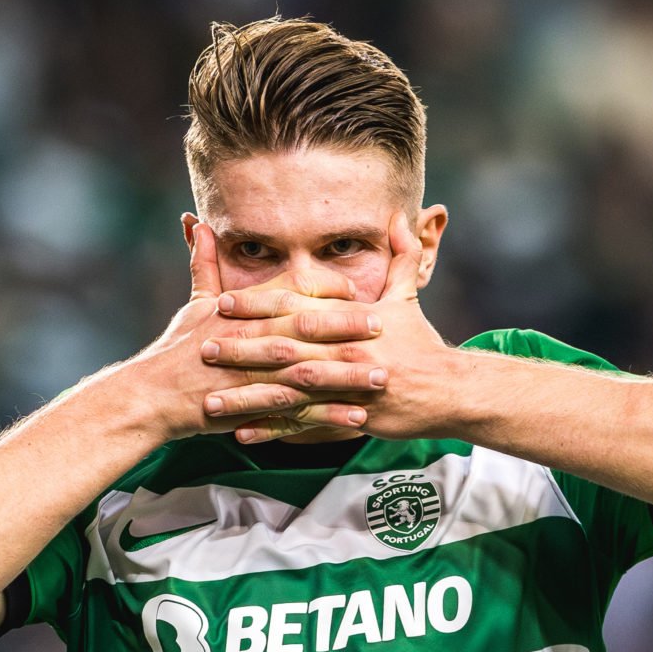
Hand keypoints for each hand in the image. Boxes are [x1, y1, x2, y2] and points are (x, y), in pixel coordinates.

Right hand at [125, 223, 388, 441]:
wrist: (152, 396)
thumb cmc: (175, 350)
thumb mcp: (193, 303)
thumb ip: (205, 263)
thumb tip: (200, 223)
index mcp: (240, 312)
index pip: (288, 294)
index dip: (324, 292)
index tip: (357, 292)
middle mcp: (248, 340)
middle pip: (304, 330)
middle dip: (345, 328)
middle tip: (383, 327)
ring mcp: (251, 376)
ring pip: (307, 373)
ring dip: (346, 376)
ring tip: (381, 377)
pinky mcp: (252, 409)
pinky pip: (297, 414)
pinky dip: (327, 417)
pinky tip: (357, 418)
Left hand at [202, 212, 457, 442]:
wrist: (449, 390)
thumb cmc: (423, 344)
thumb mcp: (409, 296)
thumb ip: (400, 256)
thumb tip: (397, 217)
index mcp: (350, 320)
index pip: (295, 307)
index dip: (256, 304)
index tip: (222, 302)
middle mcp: (344, 352)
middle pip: (284, 349)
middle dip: (241, 349)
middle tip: (203, 350)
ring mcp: (345, 388)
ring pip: (288, 392)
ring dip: (248, 397)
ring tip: (212, 401)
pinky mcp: (349, 418)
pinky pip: (305, 425)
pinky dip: (274, 430)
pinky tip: (244, 434)